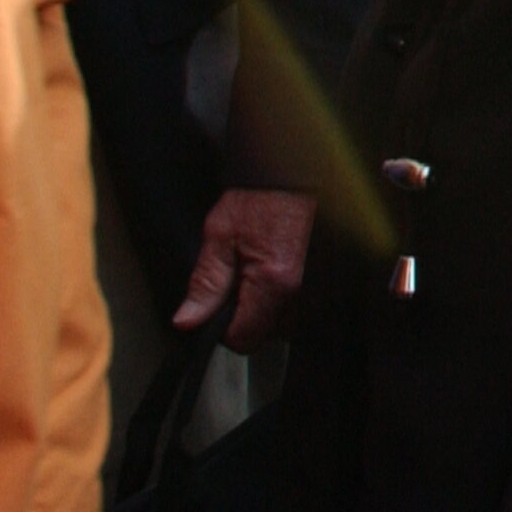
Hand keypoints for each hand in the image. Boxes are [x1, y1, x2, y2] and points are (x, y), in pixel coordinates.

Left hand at [177, 188, 314, 346]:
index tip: (218, 307)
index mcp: (273, 281)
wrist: (296, 173)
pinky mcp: (324, 282)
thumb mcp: (220, 235)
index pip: (243, 338)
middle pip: (265, 335)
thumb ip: (205, 283)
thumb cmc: (260, 197)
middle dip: (247, 317)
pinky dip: (284, 298)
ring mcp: (318, 288)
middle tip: (239, 281)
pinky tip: (278, 272)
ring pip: (284, 325)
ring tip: (260, 273)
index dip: (223, 328)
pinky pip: (299, 308)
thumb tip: (187, 320)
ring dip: (267, 309)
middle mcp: (301, 291)